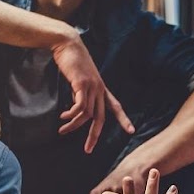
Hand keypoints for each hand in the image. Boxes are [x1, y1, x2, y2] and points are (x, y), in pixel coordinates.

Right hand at [50, 34, 134, 153]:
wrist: (67, 44)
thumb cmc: (72, 61)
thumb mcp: (79, 80)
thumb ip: (81, 93)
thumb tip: (78, 107)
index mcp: (102, 88)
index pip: (116, 106)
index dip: (124, 119)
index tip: (131, 131)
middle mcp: (100, 89)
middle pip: (101, 118)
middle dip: (94, 136)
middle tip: (88, 149)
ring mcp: (92, 86)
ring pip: (87, 115)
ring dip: (73, 125)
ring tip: (62, 130)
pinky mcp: (82, 84)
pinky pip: (79, 107)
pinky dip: (71, 115)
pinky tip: (63, 117)